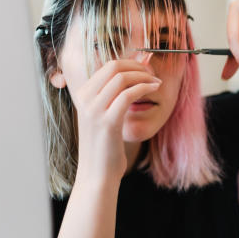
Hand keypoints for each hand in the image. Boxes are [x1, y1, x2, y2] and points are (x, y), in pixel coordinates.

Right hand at [71, 59, 162, 182]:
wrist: (96, 174)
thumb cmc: (104, 147)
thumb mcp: (101, 117)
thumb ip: (108, 98)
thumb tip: (127, 77)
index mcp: (82, 94)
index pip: (107, 66)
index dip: (130, 63)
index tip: (145, 69)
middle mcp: (85, 99)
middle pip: (113, 67)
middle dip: (137, 66)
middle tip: (152, 74)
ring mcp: (94, 110)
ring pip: (121, 78)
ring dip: (144, 77)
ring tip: (156, 83)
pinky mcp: (107, 122)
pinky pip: (128, 95)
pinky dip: (144, 88)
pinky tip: (154, 90)